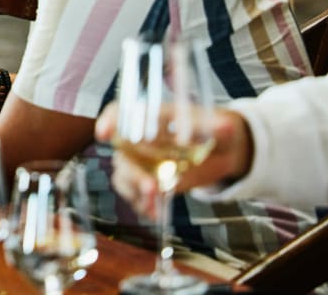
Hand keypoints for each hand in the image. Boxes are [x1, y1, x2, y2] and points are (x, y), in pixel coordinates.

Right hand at [94, 103, 253, 219]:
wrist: (224, 152)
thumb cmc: (215, 130)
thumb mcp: (219, 125)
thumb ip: (218, 126)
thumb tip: (224, 127)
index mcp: (151, 117)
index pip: (120, 112)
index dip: (108, 121)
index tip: (103, 134)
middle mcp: (140, 139)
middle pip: (121, 152)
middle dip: (132, 173)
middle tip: (151, 187)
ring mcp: (142, 162)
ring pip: (123, 176)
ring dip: (134, 191)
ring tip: (154, 205)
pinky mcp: (150, 182)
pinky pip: (134, 195)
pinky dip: (142, 206)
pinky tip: (156, 214)